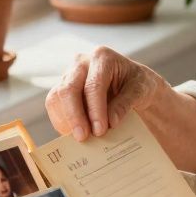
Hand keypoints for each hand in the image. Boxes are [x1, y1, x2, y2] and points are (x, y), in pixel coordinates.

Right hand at [45, 46, 167, 140]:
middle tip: (83, 138)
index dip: (95, 110)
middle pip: (68, 89)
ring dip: (66, 120)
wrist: (131, 84)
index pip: (93, 85)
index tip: (100, 131)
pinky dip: (62, 121)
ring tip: (80, 139)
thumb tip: (110, 121)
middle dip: (75, 116)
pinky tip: (74, 134)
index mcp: (102, 57)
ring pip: (56, 97)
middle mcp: (81, 63)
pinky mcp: (62, 89)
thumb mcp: (141, 90)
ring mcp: (69, 75)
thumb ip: (125, 103)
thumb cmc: (138, 84)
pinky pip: (54, 106)